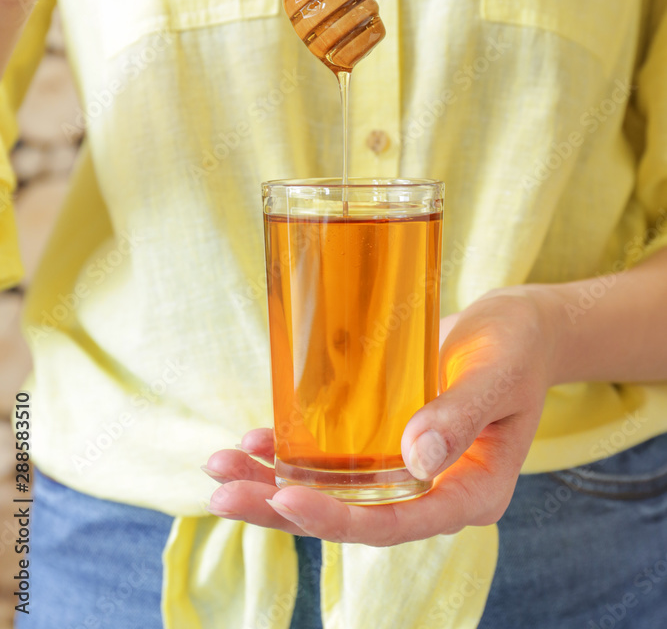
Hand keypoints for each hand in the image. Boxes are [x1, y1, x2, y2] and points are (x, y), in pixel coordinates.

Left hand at [202, 289, 558, 544]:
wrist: (518, 327)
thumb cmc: (517, 348)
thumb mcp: (497, 375)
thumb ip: (460, 415)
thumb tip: (416, 459)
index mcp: (470, 492)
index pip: (398, 523)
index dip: (338, 520)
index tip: (285, 500)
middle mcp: (432, 489)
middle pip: (350, 514)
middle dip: (282, 510)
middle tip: (221, 497)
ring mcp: (405, 466)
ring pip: (333, 488)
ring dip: (272, 483)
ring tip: (217, 470)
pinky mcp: (386, 435)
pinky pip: (334, 455)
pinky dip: (292, 450)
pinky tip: (251, 441)